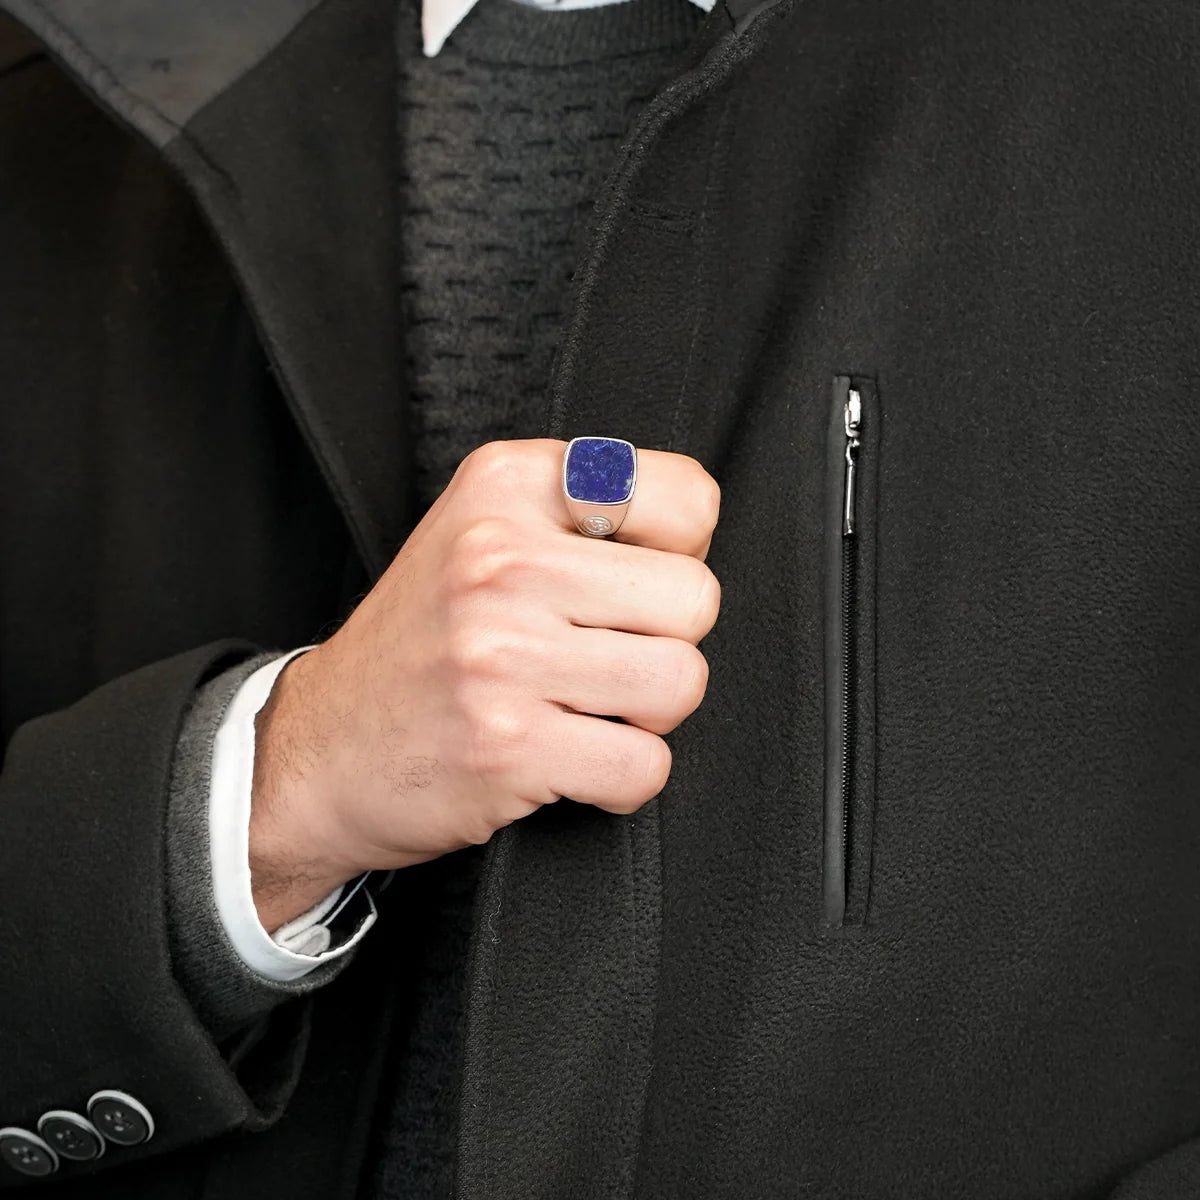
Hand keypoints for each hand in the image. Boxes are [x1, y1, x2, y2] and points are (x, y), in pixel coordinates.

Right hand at [248, 438, 720, 930]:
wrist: (316, 749)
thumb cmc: (418, 642)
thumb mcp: (477, 532)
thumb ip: (577, 515)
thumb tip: (696, 544)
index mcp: (504, 486)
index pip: (688, 498)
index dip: (675, 555)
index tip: (625, 586)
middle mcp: (501, 559)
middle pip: (696, 598)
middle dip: (667, 642)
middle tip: (604, 658)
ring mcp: (501, 654)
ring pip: (681, 681)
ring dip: (648, 714)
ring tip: (588, 709)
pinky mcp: (507, 745)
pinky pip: (645, 766)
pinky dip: (622, 779)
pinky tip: (571, 761)